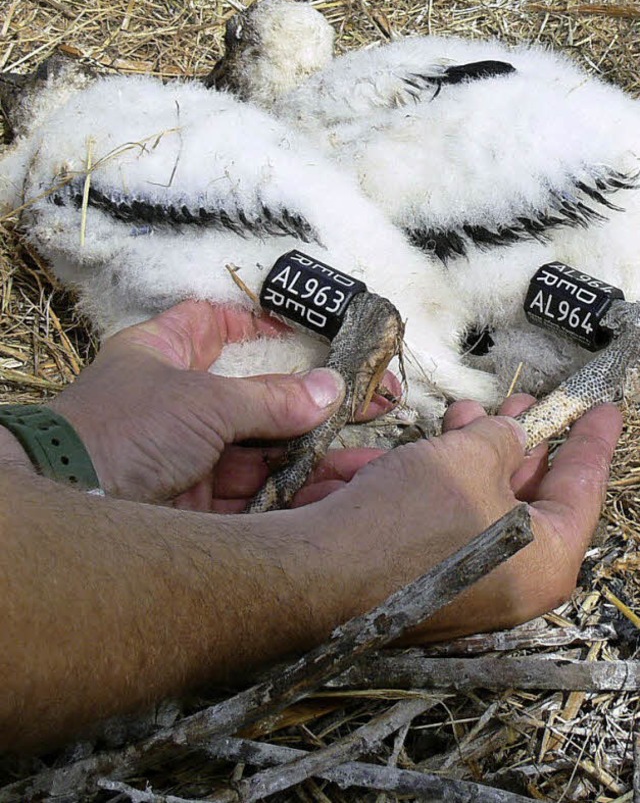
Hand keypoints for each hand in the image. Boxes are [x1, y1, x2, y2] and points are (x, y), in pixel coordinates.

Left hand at [48, 300, 397, 503]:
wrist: (72, 506)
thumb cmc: (122, 430)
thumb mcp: (202, 401)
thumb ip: (270, 399)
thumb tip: (330, 390)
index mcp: (162, 355)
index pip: (209, 325)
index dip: (255, 324)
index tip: (306, 329)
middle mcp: (175, 403)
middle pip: (256, 396)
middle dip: (312, 402)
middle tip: (371, 400)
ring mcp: (185, 455)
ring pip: (262, 451)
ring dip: (315, 454)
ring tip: (372, 455)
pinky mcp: (195, 505)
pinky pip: (256, 496)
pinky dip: (296, 494)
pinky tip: (340, 490)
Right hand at [306, 394, 620, 637]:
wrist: (319, 573)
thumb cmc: (407, 521)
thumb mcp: (469, 456)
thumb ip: (502, 437)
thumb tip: (508, 434)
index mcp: (546, 560)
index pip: (583, 487)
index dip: (593, 440)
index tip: (605, 411)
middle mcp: (512, 582)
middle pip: (528, 495)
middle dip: (519, 440)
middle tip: (523, 401)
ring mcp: (466, 584)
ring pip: (477, 501)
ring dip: (467, 453)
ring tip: (462, 414)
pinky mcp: (422, 578)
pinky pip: (436, 519)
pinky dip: (426, 481)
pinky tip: (414, 449)